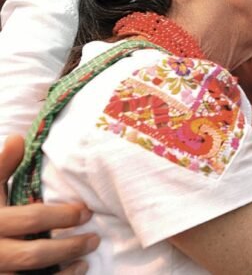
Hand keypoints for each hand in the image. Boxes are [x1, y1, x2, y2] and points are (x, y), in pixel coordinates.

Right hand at [0, 136, 98, 273]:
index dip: (61, 216)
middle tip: (94, 236)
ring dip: (65, 267)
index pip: (30, 220)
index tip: (85, 210)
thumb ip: (0, 168)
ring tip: (88, 254)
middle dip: (68, 246)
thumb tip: (17, 138)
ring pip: (32, 274)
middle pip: (33, 254)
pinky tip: (77, 270)